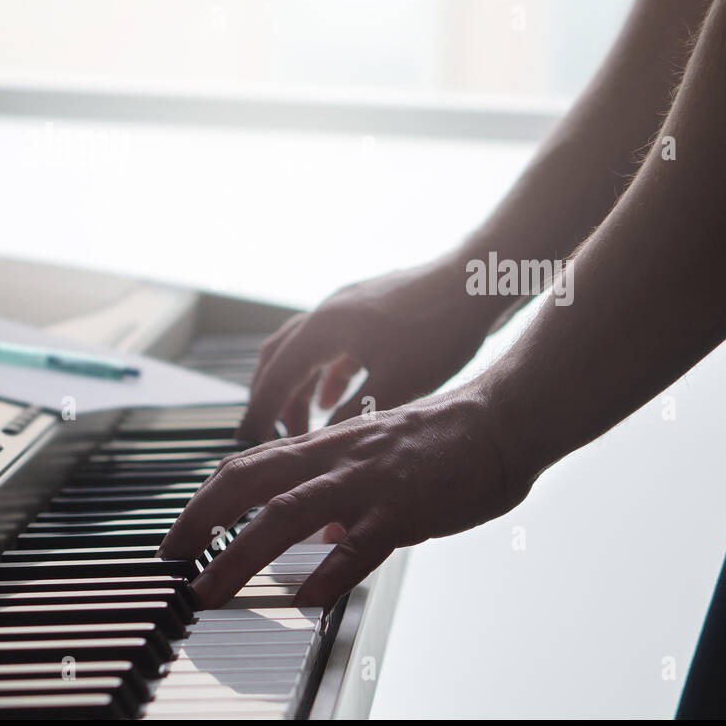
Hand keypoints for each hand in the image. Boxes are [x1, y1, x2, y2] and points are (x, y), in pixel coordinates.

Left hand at [158, 385, 531, 609]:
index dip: (207, 500)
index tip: (180, 536)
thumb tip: (323, 536)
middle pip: (250, 482)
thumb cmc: (448, 441)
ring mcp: (370, 480)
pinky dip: (328, 575)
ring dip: (240, 554)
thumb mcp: (381, 459)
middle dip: (201, 521)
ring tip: (211, 591)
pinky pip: (360, 545)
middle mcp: (339, 457)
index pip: (250, 466)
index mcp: (330, 446)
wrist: (502, 420)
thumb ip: (345, 492)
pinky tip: (307, 603)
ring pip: (287, 513)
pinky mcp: (405, 506)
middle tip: (173, 561)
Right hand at [237, 259, 499, 441]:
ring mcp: (350, 305)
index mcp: (323, 328)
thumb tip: (321, 445)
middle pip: (280, 357)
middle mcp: (328, 311)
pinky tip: (341, 395)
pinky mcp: (372, 307)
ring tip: (305, 423)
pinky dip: (328, 372)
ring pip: (307, 349)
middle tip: (272, 435)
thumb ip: (354, 416)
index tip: (248, 442)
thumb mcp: (397, 384)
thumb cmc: (440, 330)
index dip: (260, 413)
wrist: (477, 281)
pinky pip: (335, 343)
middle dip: (272, 398)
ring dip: (301, 386)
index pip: (275, 377)